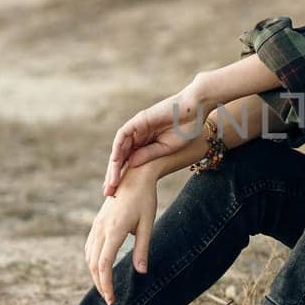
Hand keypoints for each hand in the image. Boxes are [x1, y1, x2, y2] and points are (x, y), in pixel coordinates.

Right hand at [85, 169, 158, 304]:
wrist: (134, 175)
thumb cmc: (145, 199)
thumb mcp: (148, 224)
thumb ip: (142, 249)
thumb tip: (141, 272)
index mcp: (114, 230)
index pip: (104, 265)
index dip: (106, 284)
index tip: (112, 299)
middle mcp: (101, 228)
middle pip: (93, 264)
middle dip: (100, 284)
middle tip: (110, 299)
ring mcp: (97, 225)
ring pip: (89, 256)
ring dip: (95, 274)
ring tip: (105, 288)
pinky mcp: (97, 222)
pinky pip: (90, 247)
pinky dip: (93, 262)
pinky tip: (100, 269)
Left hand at [103, 75, 211, 196]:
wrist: (195, 110)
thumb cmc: (186, 128)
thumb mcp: (166, 147)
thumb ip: (148, 154)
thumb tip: (131, 164)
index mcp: (146, 143)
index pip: (129, 162)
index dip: (122, 177)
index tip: (117, 194)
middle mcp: (139, 135)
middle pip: (121, 157)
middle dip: (114, 175)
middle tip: (109, 193)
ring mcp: (137, 127)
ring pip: (119, 148)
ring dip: (114, 166)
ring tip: (112, 183)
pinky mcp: (138, 120)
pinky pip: (123, 135)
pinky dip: (118, 149)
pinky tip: (115, 163)